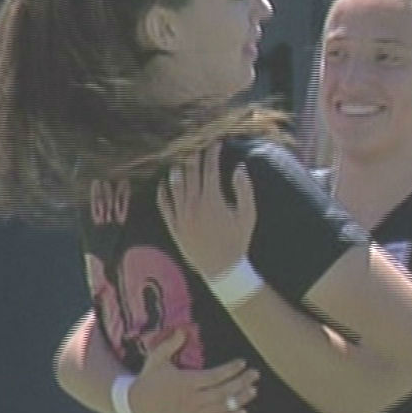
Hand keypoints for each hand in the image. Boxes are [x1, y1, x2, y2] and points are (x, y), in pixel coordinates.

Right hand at [129, 328, 259, 412]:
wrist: (137, 405)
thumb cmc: (149, 379)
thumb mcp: (157, 359)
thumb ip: (171, 344)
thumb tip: (183, 330)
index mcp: (186, 382)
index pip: (215, 376)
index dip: (231, 369)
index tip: (243, 362)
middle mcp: (192, 400)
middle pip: (224, 392)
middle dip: (242, 382)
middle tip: (255, 374)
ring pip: (223, 408)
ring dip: (240, 399)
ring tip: (254, 390)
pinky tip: (243, 412)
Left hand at [159, 143, 256, 279]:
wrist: (222, 269)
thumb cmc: (237, 241)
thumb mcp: (248, 215)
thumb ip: (244, 189)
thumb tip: (240, 168)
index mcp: (212, 199)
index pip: (210, 168)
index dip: (213, 153)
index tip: (216, 143)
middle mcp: (193, 204)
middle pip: (191, 172)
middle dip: (195, 156)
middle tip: (198, 146)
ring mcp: (181, 215)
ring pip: (175, 184)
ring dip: (178, 169)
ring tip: (182, 160)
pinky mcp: (174, 226)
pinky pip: (164, 204)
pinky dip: (163, 191)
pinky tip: (165, 183)